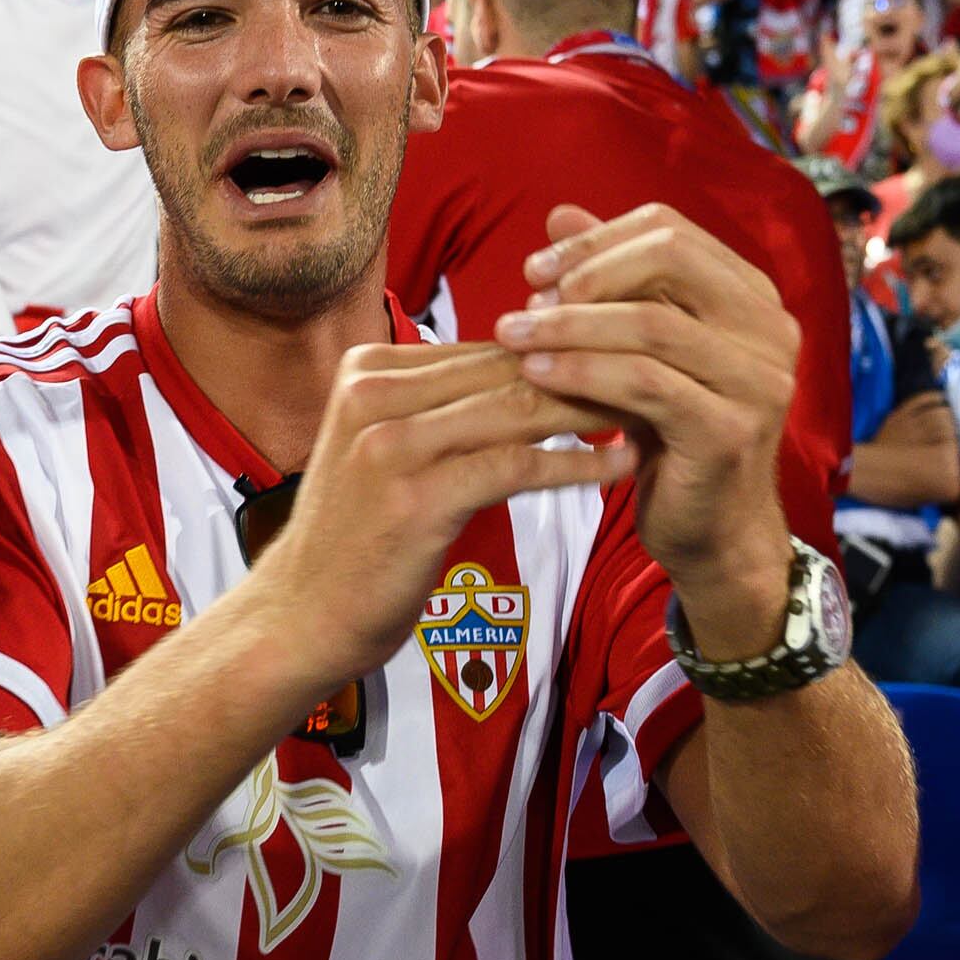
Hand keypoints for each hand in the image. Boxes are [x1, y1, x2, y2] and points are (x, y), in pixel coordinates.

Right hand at [247, 344, 628, 688]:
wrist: (301, 615)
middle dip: (588, 368)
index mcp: (369, 368)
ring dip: (593, 408)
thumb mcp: (389, 448)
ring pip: (516, 408)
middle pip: (507, 368)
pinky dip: (576, 462)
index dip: (563, 348)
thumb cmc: (358, 536)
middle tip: (658, 373)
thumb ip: (443, 404)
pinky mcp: (415, 497)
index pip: (487, 345)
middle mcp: (374, 393)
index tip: (626, 352)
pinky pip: (516, 466)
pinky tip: (621, 465)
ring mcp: (390, 444)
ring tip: (654, 411)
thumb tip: (532, 367)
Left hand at [499, 204, 800, 649]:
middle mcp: (771, 330)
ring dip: (570, 323)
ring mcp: (760, 381)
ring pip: (653, 322)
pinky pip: (645, 383)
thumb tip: (559, 215)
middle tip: (526, 294)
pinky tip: (537, 373)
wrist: (712, 533)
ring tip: (513, 333)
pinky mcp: (731, 430)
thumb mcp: (639, 351)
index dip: (597, 239)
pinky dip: (583, 371)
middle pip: (670, 258)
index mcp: (752, 298)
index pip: (672, 229)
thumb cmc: (670, 438)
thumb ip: (610, 284)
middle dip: (586, 270)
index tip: (536, 267)